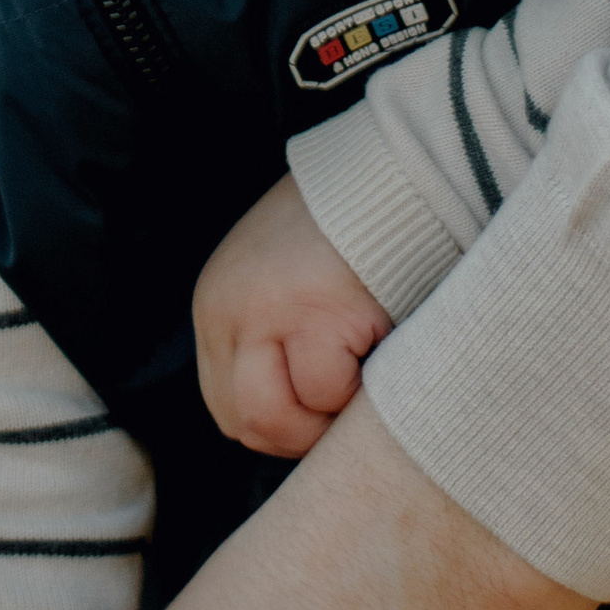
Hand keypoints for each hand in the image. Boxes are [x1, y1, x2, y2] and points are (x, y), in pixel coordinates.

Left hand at [194, 169, 391, 457]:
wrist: (394, 176)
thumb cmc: (350, 234)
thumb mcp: (282, 283)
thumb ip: (272, 341)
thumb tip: (294, 422)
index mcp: (216, 305)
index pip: (226, 405)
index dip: (280, 425)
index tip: (325, 414)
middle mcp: (226, 310)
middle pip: (244, 421)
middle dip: (303, 434)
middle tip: (350, 407)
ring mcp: (264, 312)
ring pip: (277, 419)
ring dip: (327, 419)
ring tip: (365, 379)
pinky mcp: (314, 314)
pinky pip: (328, 393)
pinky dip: (361, 392)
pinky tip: (383, 350)